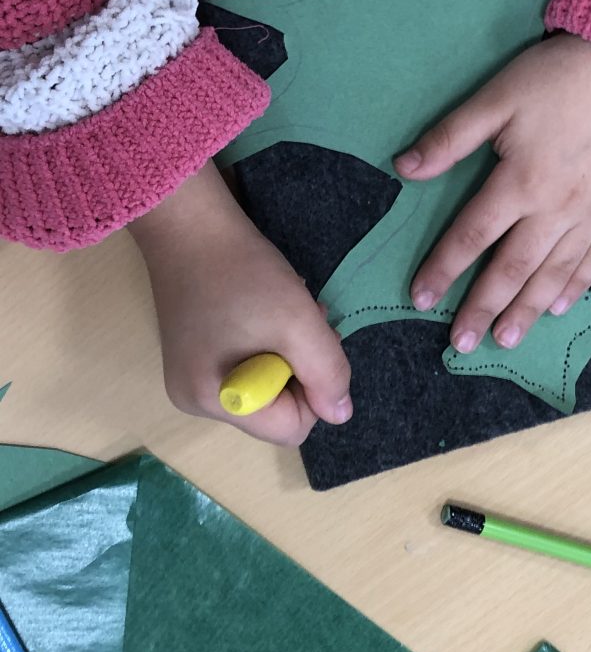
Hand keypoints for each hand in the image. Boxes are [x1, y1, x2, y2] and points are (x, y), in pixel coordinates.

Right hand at [129, 162, 351, 444]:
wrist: (190, 222)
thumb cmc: (243, 273)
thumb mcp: (298, 323)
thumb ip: (327, 373)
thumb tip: (339, 413)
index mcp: (213, 401)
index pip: (290, 428)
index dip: (312, 389)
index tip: (306, 342)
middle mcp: (194, 400)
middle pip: (275, 409)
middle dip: (297, 367)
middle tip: (295, 321)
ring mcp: (190, 377)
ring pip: (266, 385)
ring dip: (286, 350)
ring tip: (280, 310)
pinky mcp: (194, 353)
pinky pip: (247, 365)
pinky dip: (267, 341)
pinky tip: (263, 308)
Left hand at [394, 34, 590, 351]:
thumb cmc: (556, 79)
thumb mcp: (496, 98)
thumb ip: (450, 138)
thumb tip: (403, 169)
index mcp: (521, 182)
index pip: (472, 236)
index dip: (443, 269)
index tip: (420, 299)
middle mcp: (557, 210)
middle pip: (512, 269)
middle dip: (483, 309)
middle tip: (461, 344)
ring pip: (554, 274)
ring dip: (527, 311)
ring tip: (505, 340)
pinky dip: (575, 287)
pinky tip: (559, 307)